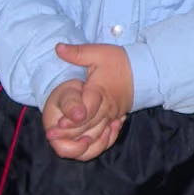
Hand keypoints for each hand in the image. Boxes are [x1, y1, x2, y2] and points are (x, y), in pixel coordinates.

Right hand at [42, 79, 121, 160]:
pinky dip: (113, 134)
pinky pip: (105, 144)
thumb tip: (78, 116)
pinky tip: (117, 121)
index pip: (66, 150)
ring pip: (96, 149)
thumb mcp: (66, 95)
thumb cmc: (67, 95)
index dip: (78, 147)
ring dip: (107, 136)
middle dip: (96, 134)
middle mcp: (67, 142)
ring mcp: (80, 143)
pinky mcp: (93, 141)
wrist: (76, 94)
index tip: (87, 138)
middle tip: (106, 119)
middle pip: (85, 149)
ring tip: (113, 121)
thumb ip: (70, 105)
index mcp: (55, 134)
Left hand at [45, 42, 132, 160]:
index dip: (73, 117)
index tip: (59, 122)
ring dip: (79, 139)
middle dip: (69, 131)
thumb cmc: (119, 62)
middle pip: (88, 124)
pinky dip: (95, 142)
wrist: (143, 71)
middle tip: (50, 135)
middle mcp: (106, 107)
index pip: (87, 108)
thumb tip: (58, 48)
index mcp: (99, 91)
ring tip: (61, 144)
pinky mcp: (115, 119)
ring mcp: (112, 115)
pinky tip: (82, 146)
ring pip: (95, 132)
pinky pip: (105, 135)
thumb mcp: (98, 53)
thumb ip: (77, 53)